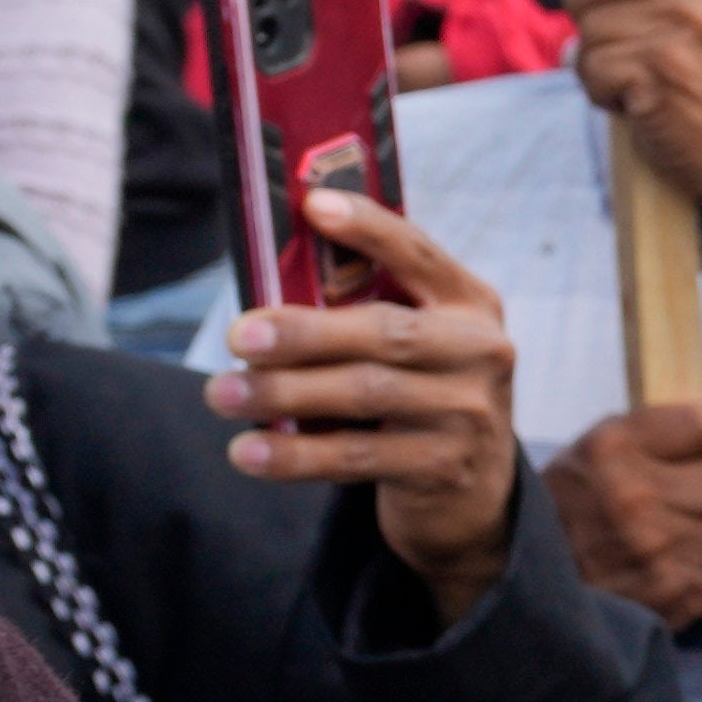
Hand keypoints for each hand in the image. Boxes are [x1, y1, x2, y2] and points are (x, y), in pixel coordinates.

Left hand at [217, 182, 529, 611]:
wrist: (471, 495)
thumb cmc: (419, 396)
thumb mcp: (416, 345)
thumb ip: (366, 312)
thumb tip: (268, 295)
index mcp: (469, 303)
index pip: (417, 252)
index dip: (367, 227)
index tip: (312, 205)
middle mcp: (479, 351)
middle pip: (384, 332)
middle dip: (305, 331)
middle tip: (239, 335)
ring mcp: (467, 413)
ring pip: (365, 394)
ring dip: (284, 394)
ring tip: (223, 394)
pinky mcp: (443, 468)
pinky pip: (357, 457)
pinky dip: (296, 456)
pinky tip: (249, 451)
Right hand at [550, 394, 701, 627]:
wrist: (520, 587)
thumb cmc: (566, 515)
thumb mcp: (589, 456)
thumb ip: (649, 436)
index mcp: (613, 448)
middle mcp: (636, 497)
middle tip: (697, 502)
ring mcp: (655, 551)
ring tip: (683, 542)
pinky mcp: (670, 597)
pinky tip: (679, 575)